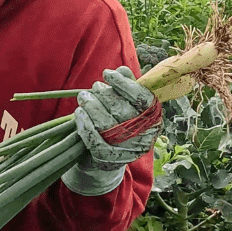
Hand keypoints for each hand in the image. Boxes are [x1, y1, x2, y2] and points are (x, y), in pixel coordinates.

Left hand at [62, 67, 161, 196]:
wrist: (107, 160)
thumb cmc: (119, 125)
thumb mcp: (128, 106)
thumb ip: (127, 87)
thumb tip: (121, 70)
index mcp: (152, 120)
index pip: (142, 98)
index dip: (124, 83)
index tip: (108, 73)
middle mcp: (143, 137)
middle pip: (122, 110)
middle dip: (104, 94)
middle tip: (94, 87)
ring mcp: (125, 150)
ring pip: (106, 124)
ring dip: (91, 105)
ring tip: (83, 96)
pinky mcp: (108, 159)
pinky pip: (94, 139)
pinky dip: (84, 123)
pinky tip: (79, 113)